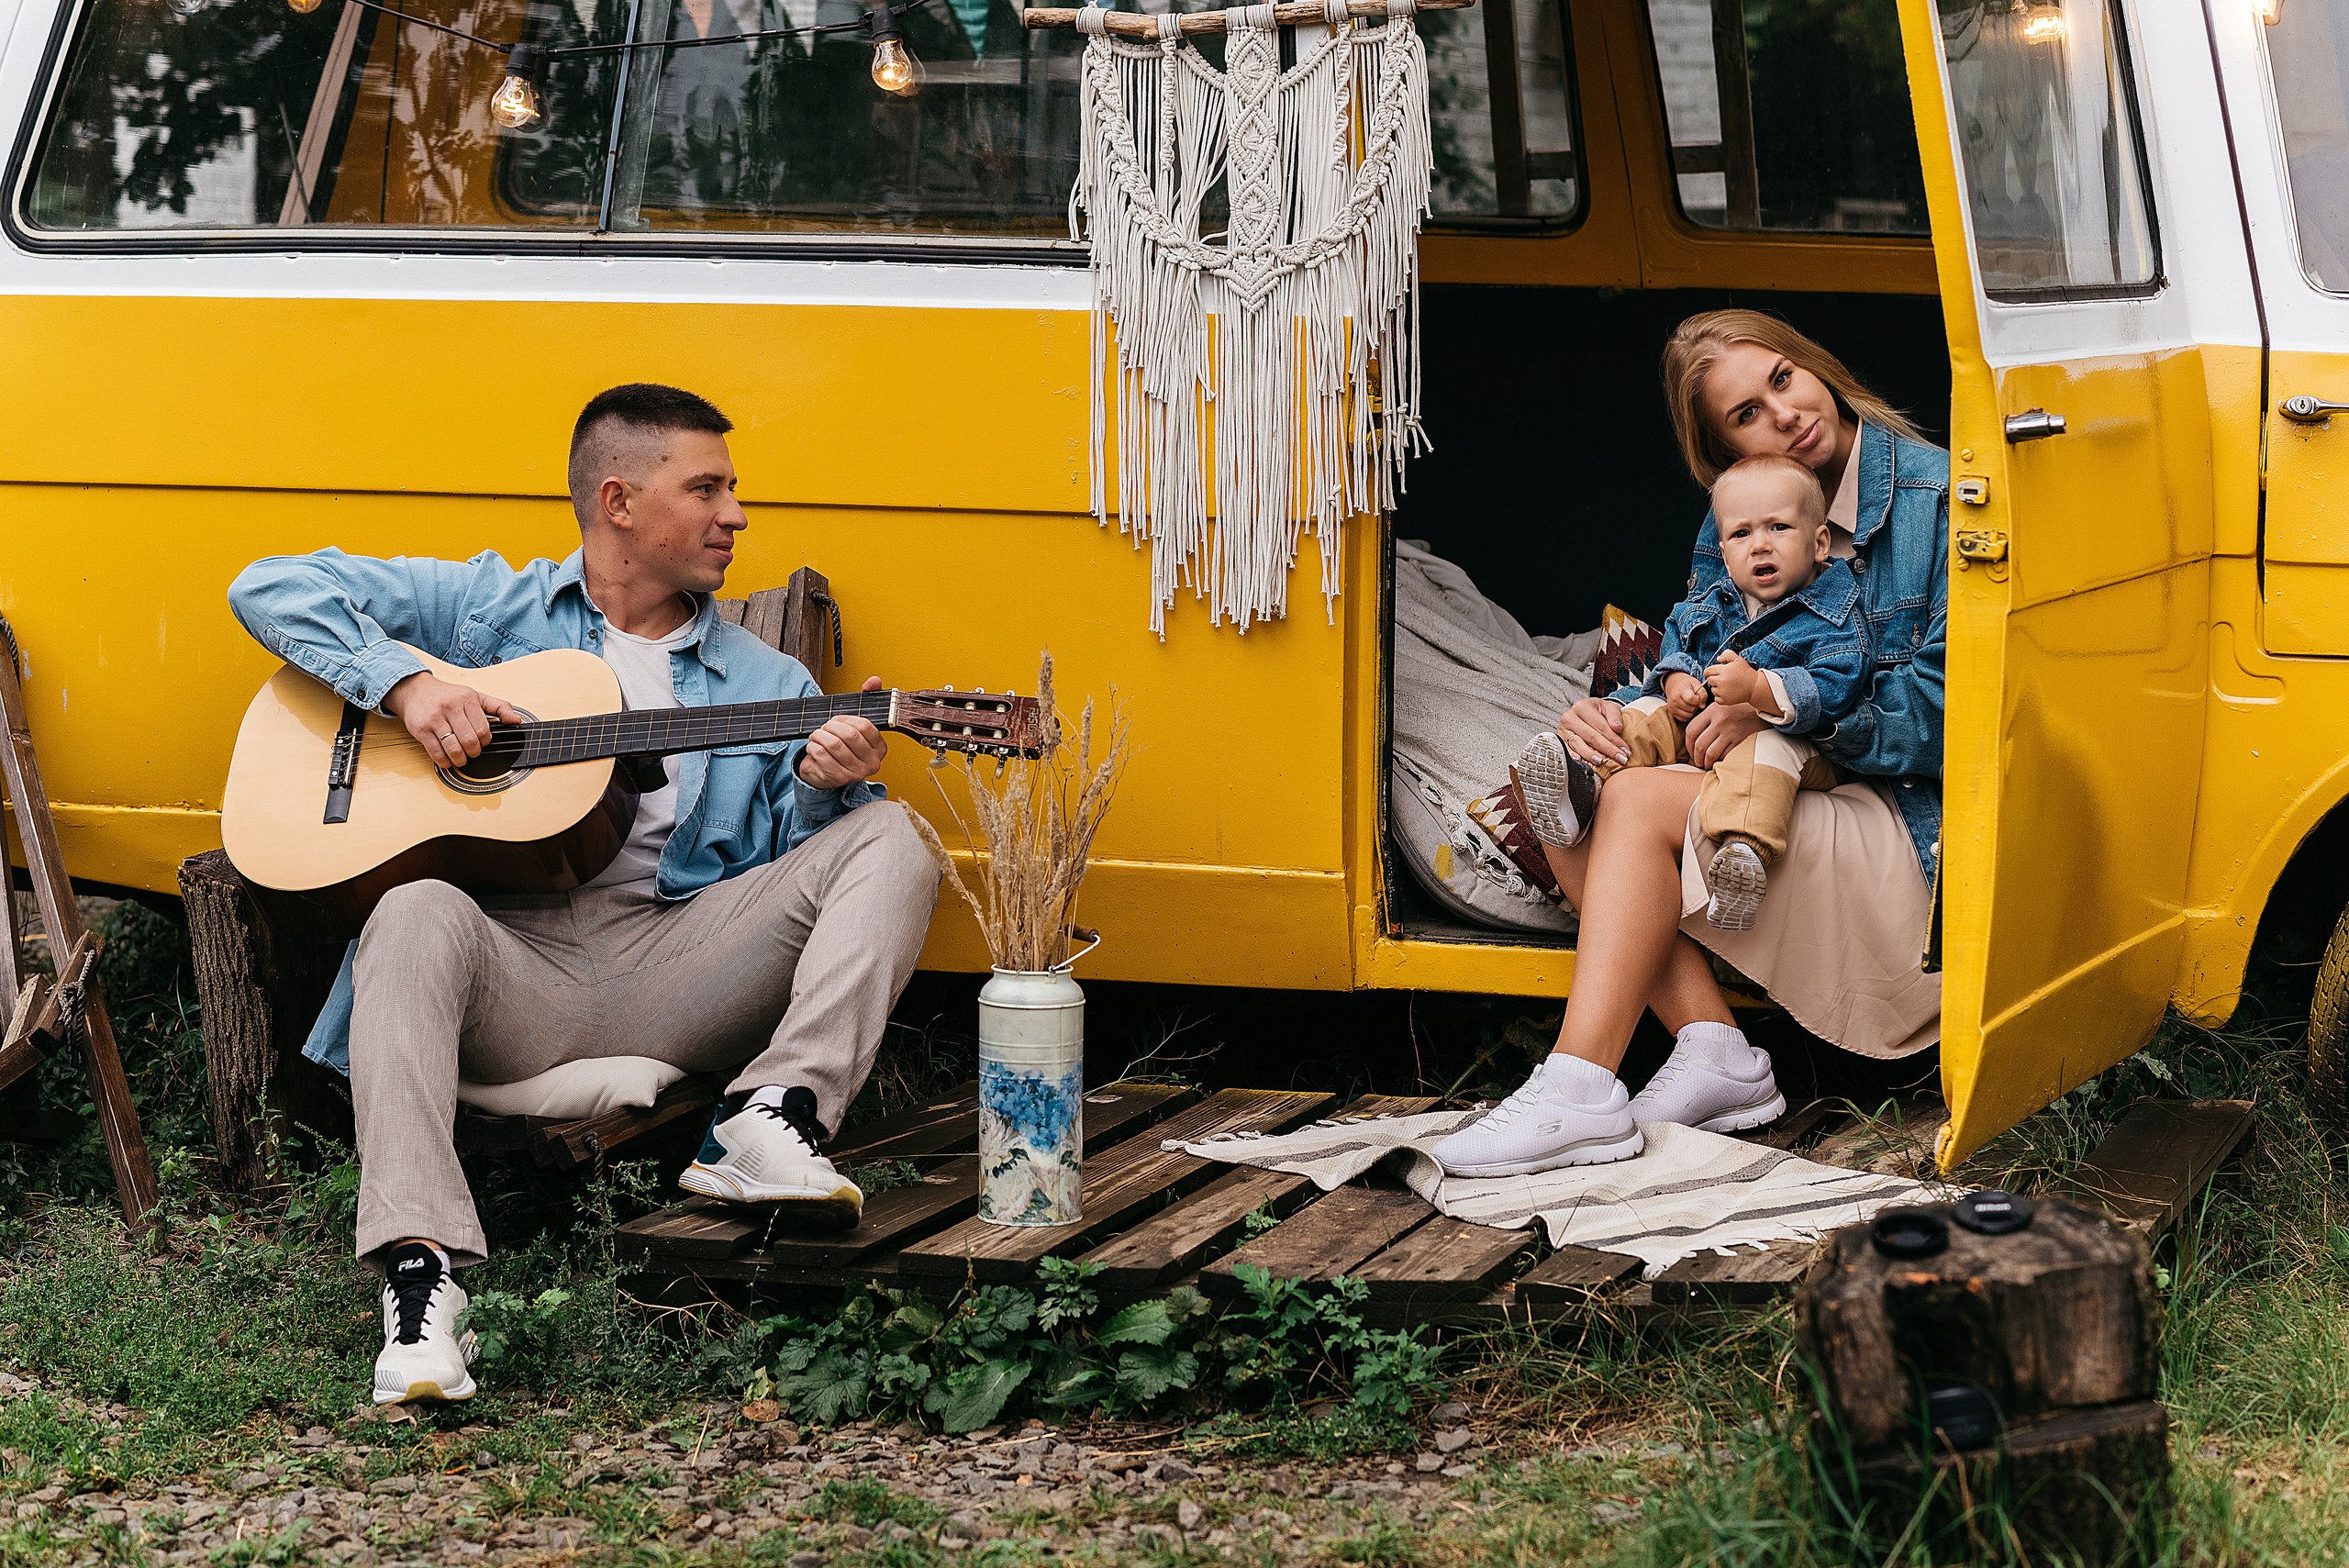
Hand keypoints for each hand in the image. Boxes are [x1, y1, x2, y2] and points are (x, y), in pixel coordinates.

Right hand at [386, 671, 524, 768]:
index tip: (483, 742)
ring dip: (460, 760)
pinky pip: (436, 752)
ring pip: (454, 748)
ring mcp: (434, 718)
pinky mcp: (422, 730)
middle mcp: (450, 707)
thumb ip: (499, 707)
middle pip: (470, 740)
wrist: (415, 690)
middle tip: (473, 752)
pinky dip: (445, 761)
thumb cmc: (448, 695)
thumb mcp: (476, 696)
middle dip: (474, 752)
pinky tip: (448, 760)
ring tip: (461, 759)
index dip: (486, 741)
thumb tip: (516, 720)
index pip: (483, 729)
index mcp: (466, 698)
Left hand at [798, 675, 888, 788]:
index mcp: (880, 748)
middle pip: (848, 735)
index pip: (864, 726)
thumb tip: (874, 681)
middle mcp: (872, 763)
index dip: (846, 718)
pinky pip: (820, 755)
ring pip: (832, 744)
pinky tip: (814, 747)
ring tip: (818, 736)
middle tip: (825, 727)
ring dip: (819, 736)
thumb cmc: (844, 745)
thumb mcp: (856, 722)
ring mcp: (855, 773)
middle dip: (831, 726)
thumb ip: (868, 698)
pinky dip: (812, 747)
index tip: (838, 718)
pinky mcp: (837, 778)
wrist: (828, 771)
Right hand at [1555, 696, 1630, 766]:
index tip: (1626, 751)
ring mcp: (1563, 729)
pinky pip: (1566, 749)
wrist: (1583, 711)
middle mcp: (1570, 717)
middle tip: (1620, 759)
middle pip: (1591, 736)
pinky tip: (1580, 761)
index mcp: (1582, 707)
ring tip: (1601, 761)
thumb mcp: (1608, 707)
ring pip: (1577, 744)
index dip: (1615, 739)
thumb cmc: (1597, 711)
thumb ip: (1615, 715)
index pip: (1601, 726)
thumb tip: (1618, 728)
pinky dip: (1573, 756)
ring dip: (1590, 754)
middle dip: (1607, 749)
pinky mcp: (1559, 739)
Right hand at [1663, 671, 1710, 723]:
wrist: (1673, 685)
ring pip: (1688, 715)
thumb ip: (1702, 693)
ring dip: (1692, 711)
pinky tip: (1687, 708)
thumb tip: (1702, 706)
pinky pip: (1684, 719)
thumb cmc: (1687, 684)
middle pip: (1691, 709)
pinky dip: (1688, 715)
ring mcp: (1672, 707)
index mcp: (1681, 691)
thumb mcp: (1696, 684)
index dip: (1697, 699)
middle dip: (1696, 705)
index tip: (1696, 696)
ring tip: (1691, 704)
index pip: (1691, 699)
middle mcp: (1674, 700)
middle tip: (1694, 700)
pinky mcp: (1672, 712)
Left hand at [1684, 701, 1770, 769]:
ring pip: (1711, 754)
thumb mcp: (1719, 708)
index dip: (1688, 745)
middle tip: (1698, 763)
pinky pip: (1725, 755)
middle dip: (1696, 758)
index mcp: (1712, 712)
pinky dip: (1719, 761)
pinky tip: (1718, 762)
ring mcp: (1731, 731)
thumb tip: (1691, 739)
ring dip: (1706, 763)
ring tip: (1706, 765)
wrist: (1760, 711)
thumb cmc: (1736, 711)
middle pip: (1699, 745)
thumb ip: (1705, 719)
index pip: (1691, 731)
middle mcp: (1720, 721)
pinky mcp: (1741, 740)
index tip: (1691, 752)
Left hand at [1705, 650, 1760, 708]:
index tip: (1708, 673)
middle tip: (1722, 679)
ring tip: (1726, 685)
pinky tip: (1726, 692)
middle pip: (1710, 680)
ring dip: (1717, 688)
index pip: (1708, 671)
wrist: (1754, 686)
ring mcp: (1723, 692)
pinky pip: (1716, 699)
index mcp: (1724, 671)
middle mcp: (1722, 681)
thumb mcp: (1738, 659)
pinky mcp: (1725, 700)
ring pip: (1713, 690)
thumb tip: (1718, 659)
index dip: (1707, 672)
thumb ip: (1727, 654)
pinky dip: (1719, 696)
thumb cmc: (1746, 673)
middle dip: (1714, 679)